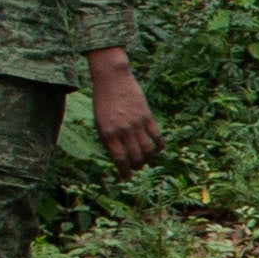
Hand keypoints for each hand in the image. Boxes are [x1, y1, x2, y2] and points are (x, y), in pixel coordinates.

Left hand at [88, 54, 161, 174]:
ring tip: (145, 161)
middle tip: (136, 169)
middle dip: (136, 167)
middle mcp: (122, 131)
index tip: (126, 178)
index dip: (124, 172)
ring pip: (147, 150)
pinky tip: (157, 149)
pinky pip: (157, 137)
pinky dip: (159, 147)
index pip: (119, 159)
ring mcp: (136, 124)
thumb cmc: (103, 102)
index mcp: (107, 133)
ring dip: (147, 159)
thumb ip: (109, 139)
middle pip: (135, 157)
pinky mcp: (147, 117)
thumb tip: (120, 157)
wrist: (112, 79)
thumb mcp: (100, 122)